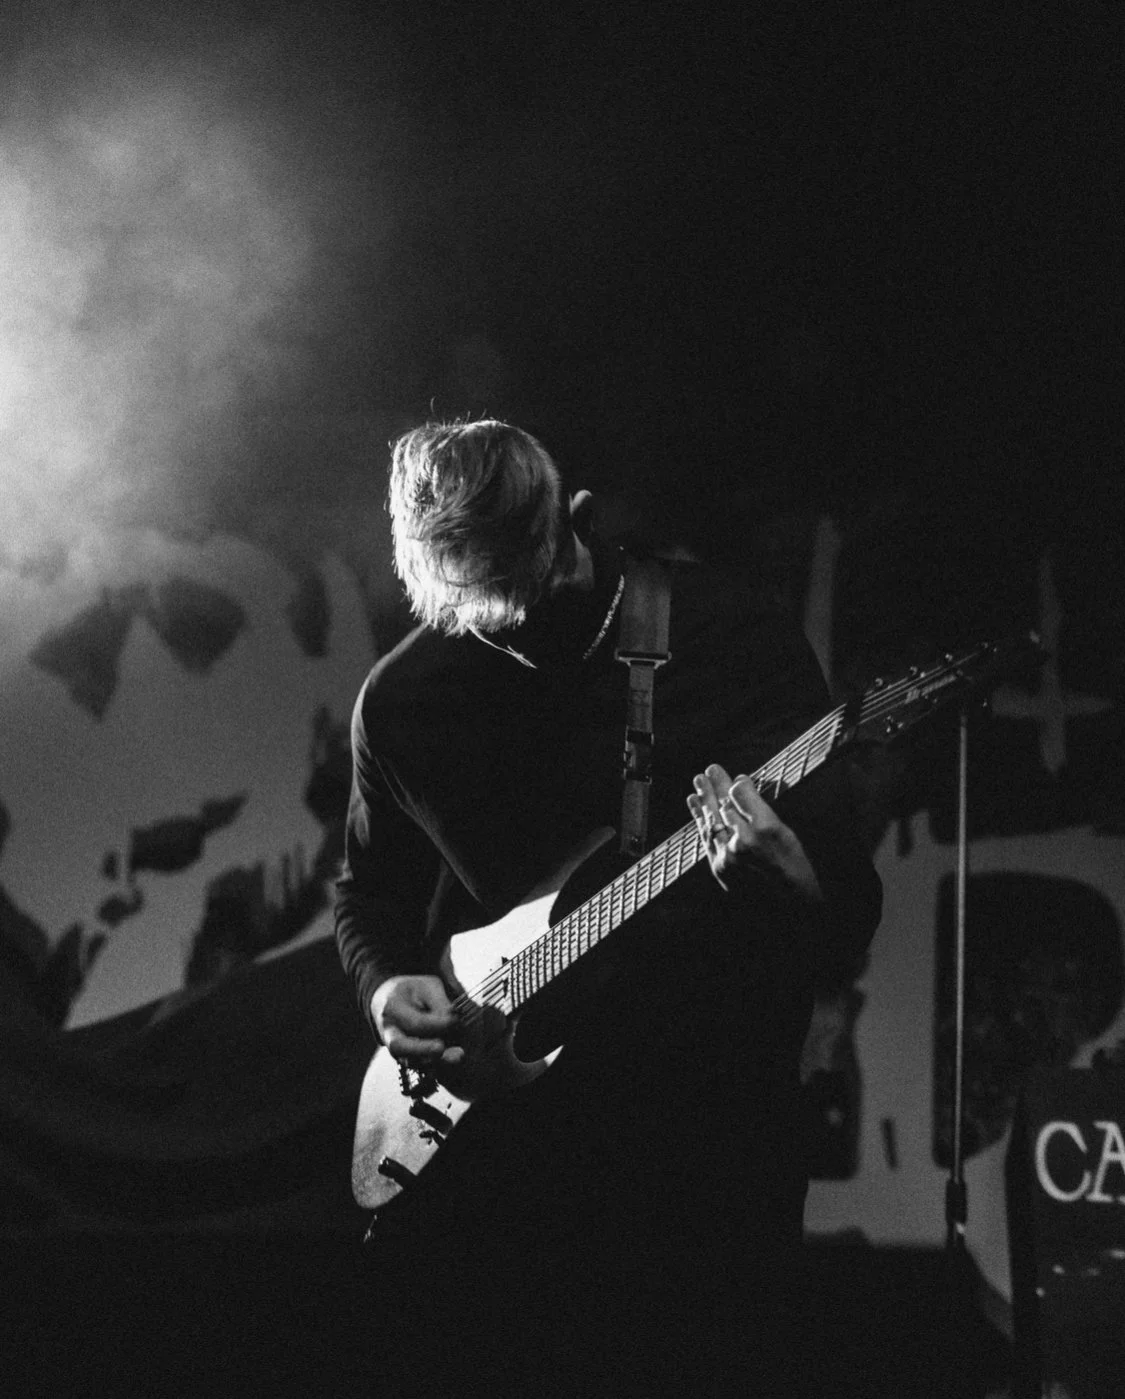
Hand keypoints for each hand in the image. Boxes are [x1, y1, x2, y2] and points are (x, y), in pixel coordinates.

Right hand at [370, 974, 464, 1066]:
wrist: (390, 1001)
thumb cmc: (413, 992)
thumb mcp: (426, 986)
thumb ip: (440, 1002)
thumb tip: (453, 1019)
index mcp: (391, 1008)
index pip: (414, 1022)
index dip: (436, 1024)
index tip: (455, 1020)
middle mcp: (388, 1032)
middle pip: (399, 1046)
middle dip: (423, 1049)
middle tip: (441, 1048)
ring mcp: (394, 1048)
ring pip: (409, 1061)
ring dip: (434, 1061)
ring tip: (457, 1056)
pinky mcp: (405, 1058)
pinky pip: (419, 1066)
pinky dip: (436, 1065)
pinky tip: (453, 1059)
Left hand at [687, 763, 822, 901]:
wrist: (790, 911)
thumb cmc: (795, 872)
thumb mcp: (787, 835)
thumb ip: (763, 812)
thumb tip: (743, 790)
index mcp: (766, 828)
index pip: (741, 794)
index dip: (737, 784)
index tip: (737, 779)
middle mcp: (743, 840)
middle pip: (723, 804)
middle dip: (715, 785)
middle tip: (710, 769)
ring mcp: (728, 855)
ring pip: (711, 819)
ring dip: (703, 798)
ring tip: (698, 782)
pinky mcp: (720, 867)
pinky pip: (706, 837)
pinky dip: (699, 819)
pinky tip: (695, 806)